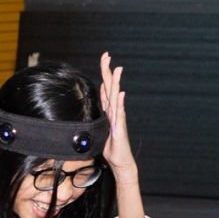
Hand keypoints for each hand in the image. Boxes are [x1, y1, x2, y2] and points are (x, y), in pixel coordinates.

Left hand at [99, 52, 135, 175]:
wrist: (120, 162)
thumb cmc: (111, 146)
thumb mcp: (101, 127)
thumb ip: (101, 112)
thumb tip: (98, 98)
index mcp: (109, 110)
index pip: (106, 87)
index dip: (105, 73)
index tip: (105, 58)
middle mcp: (114, 111)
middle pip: (111, 87)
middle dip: (108, 71)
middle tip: (107, 56)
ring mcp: (118, 119)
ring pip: (115, 97)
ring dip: (116, 83)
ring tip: (117, 69)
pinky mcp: (119, 129)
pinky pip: (119, 114)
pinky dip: (120, 103)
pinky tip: (120, 94)